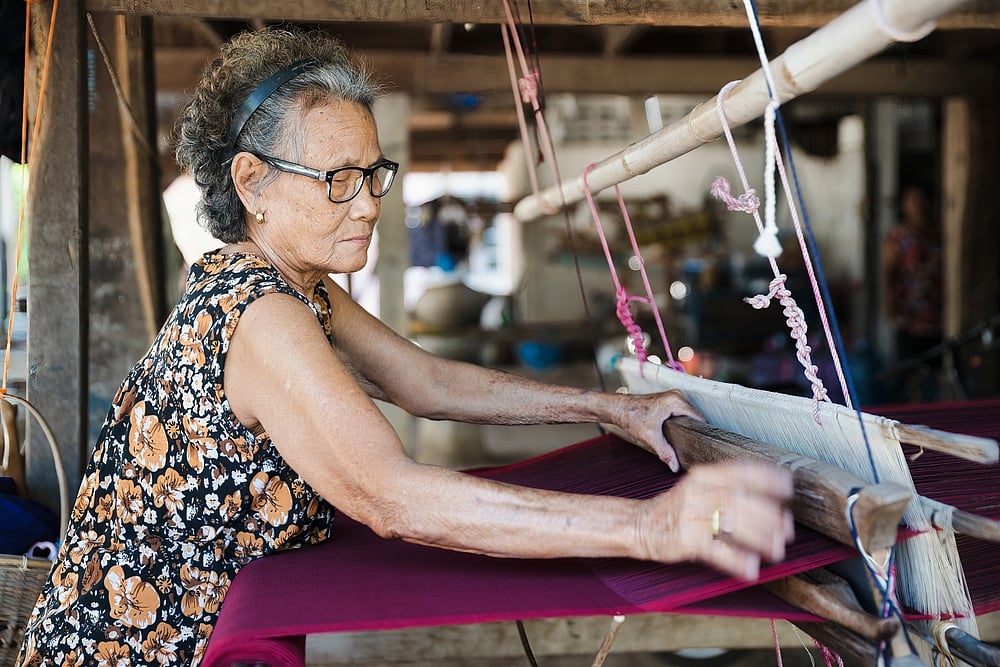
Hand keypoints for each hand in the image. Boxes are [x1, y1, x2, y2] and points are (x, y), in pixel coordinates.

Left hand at [612, 389, 704, 471]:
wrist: (618, 408)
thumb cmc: (631, 416)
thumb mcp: (650, 437)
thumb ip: (665, 452)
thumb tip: (675, 466)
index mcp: (676, 401)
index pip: (699, 418)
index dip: (700, 432)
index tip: (700, 445)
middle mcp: (677, 396)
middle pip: (695, 417)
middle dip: (693, 431)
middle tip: (691, 447)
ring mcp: (673, 397)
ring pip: (688, 416)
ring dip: (687, 427)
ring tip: (684, 441)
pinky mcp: (669, 401)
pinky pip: (682, 413)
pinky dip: (681, 423)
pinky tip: (677, 433)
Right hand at [636, 462, 794, 579]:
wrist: (639, 524)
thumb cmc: (676, 509)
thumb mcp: (698, 489)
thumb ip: (728, 490)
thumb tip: (771, 503)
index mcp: (703, 476)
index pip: (740, 472)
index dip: (767, 478)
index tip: (788, 487)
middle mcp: (697, 491)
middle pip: (739, 499)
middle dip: (768, 515)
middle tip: (787, 529)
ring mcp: (690, 515)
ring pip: (731, 522)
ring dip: (759, 537)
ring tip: (776, 549)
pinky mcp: (684, 539)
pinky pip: (716, 550)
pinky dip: (736, 560)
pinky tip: (751, 567)